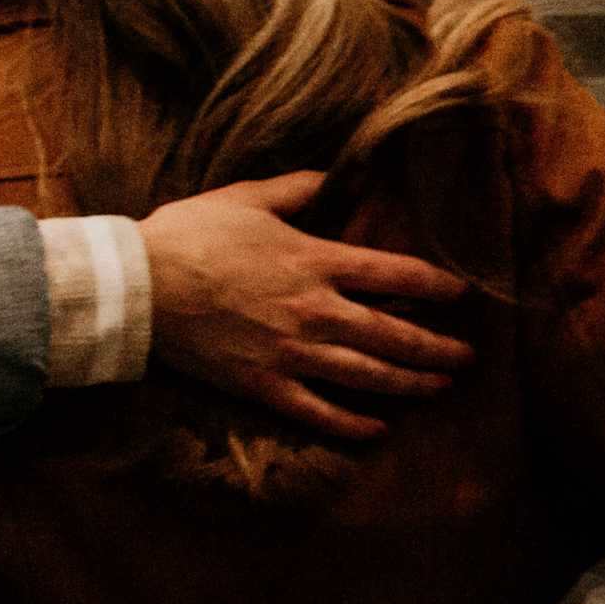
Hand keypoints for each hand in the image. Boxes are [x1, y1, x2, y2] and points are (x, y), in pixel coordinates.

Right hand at [141, 171, 472, 439]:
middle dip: (439, 347)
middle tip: (467, 356)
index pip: (399, 275)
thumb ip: (298, 187)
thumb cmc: (188, 235)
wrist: (137, 286)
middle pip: (397, 335)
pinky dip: (354, 424)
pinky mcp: (264, 385)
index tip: (460, 295)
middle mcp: (317, 312)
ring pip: (370, 376)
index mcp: (317, 262)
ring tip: (439, 387)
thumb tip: (336, 176)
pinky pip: (320, 412)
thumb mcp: (245, 197)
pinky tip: (378, 428)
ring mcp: (292, 353)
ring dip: (412, 384)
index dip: (439, 286)